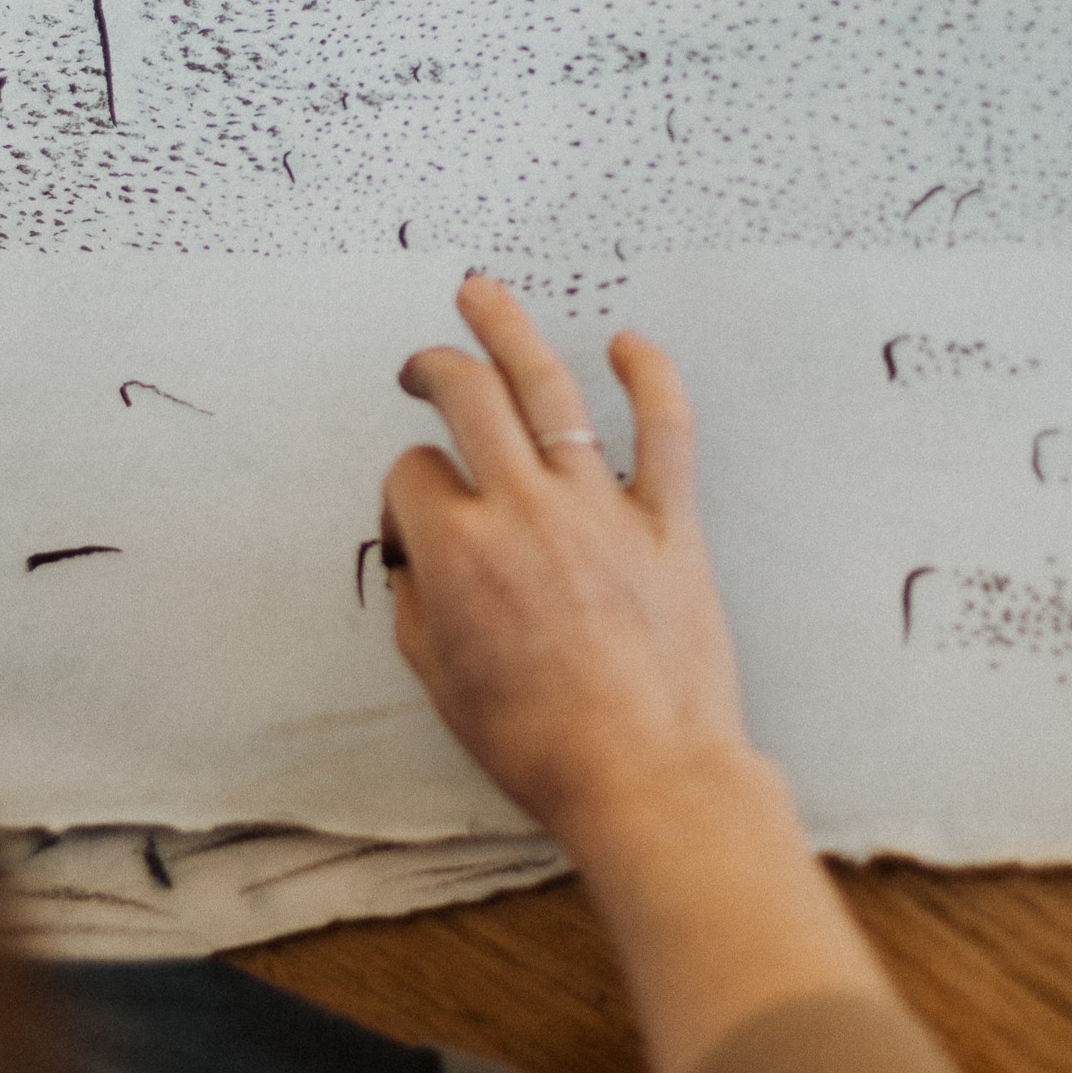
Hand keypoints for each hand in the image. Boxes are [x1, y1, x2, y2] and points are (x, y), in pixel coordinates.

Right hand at [380, 277, 751, 845]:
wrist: (646, 778)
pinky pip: (664, 429)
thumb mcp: (442, 685)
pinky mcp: (667, 522)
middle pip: (466, 397)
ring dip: (508, 329)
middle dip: (434, 368)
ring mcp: (599, 508)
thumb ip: (420, 605)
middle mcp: (523, 512)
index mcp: (459, 553)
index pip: (411, 476)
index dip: (404, 495)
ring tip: (483, 295)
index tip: (419, 527)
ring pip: (548, 388)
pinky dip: (649, 375)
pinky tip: (629, 343)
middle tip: (424, 364)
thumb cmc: (542, 747)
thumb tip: (420, 560)